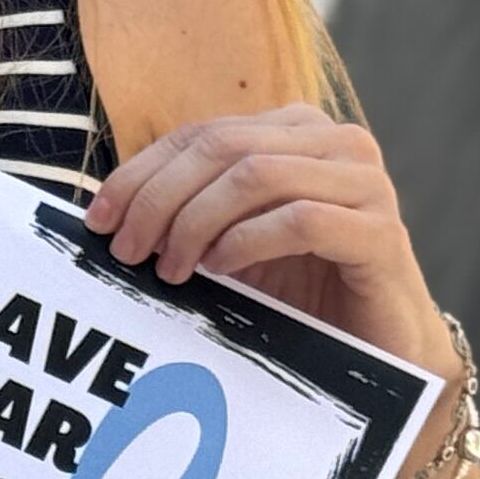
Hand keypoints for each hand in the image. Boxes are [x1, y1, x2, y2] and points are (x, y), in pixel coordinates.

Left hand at [83, 102, 443, 357]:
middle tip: (125, 251)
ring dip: (195, 222)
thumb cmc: (295, 291)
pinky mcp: (383, 231)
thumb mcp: (226, 239)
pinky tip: (219, 269)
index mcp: (294, 130)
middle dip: (159, 199)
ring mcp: (365, 182)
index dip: (139, 174)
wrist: (377, 348)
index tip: (97, 220)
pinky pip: (302, 219)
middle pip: (222, 148)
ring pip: (257, 175)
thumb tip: (100, 210)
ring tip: (170, 269)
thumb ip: (182, 210)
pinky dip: (246, 241)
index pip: (198, 134)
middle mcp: (335, 142)